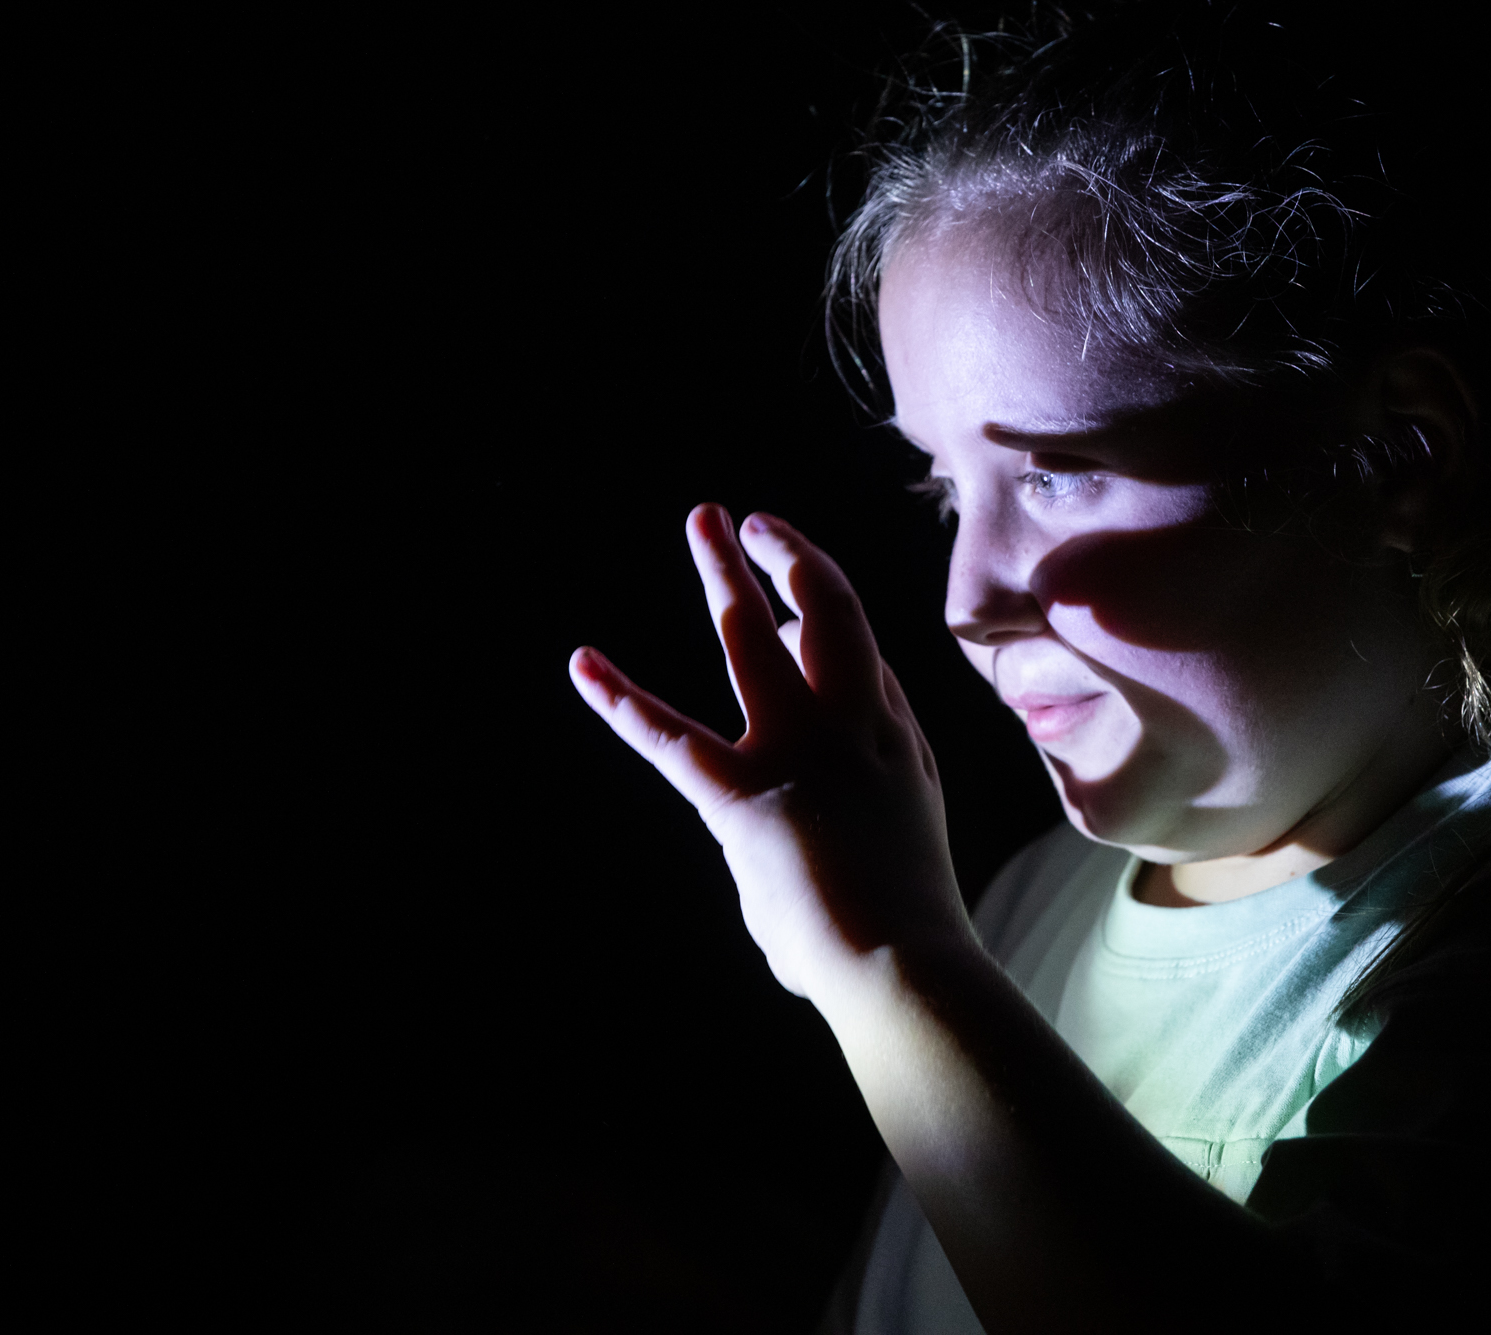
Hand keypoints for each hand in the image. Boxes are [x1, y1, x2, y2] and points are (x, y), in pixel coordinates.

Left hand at [570, 505, 970, 1003]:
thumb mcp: (892, 880)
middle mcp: (858, 731)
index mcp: (900, 749)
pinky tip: (583, 665)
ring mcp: (804, 754)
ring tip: (704, 521)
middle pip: (830, 614)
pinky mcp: (745, 797)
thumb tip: (792, 905)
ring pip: (760, 638)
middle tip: (758, 522)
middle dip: (792, 558)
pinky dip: (619, 698)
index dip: (829, 623)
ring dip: (727, 572)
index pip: (868, 659)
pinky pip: (668, 735)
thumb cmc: (901, 943)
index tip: (796, 602)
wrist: (907, 969)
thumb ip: (844, 853)